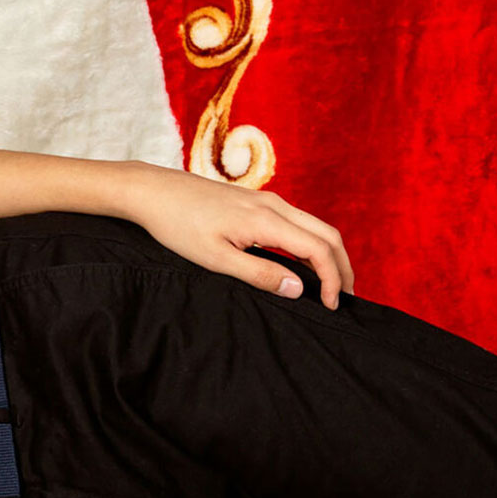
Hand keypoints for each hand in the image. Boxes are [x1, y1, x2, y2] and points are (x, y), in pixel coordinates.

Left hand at [123, 164, 353, 307]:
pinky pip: (297, 221)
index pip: (319, 249)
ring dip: (329, 254)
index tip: (330, 306)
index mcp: (266, 220)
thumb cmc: (177, 225)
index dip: (333, 279)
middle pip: (328, 234)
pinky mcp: (256, 200)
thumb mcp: (215, 258)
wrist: (152, 191)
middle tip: (343, 299)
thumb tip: (298, 289)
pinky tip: (303, 263)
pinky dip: (311, 243)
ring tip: (329, 285)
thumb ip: (259, 274)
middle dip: (343, 267)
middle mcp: (274, 205)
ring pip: (315, 226)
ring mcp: (266, 199)